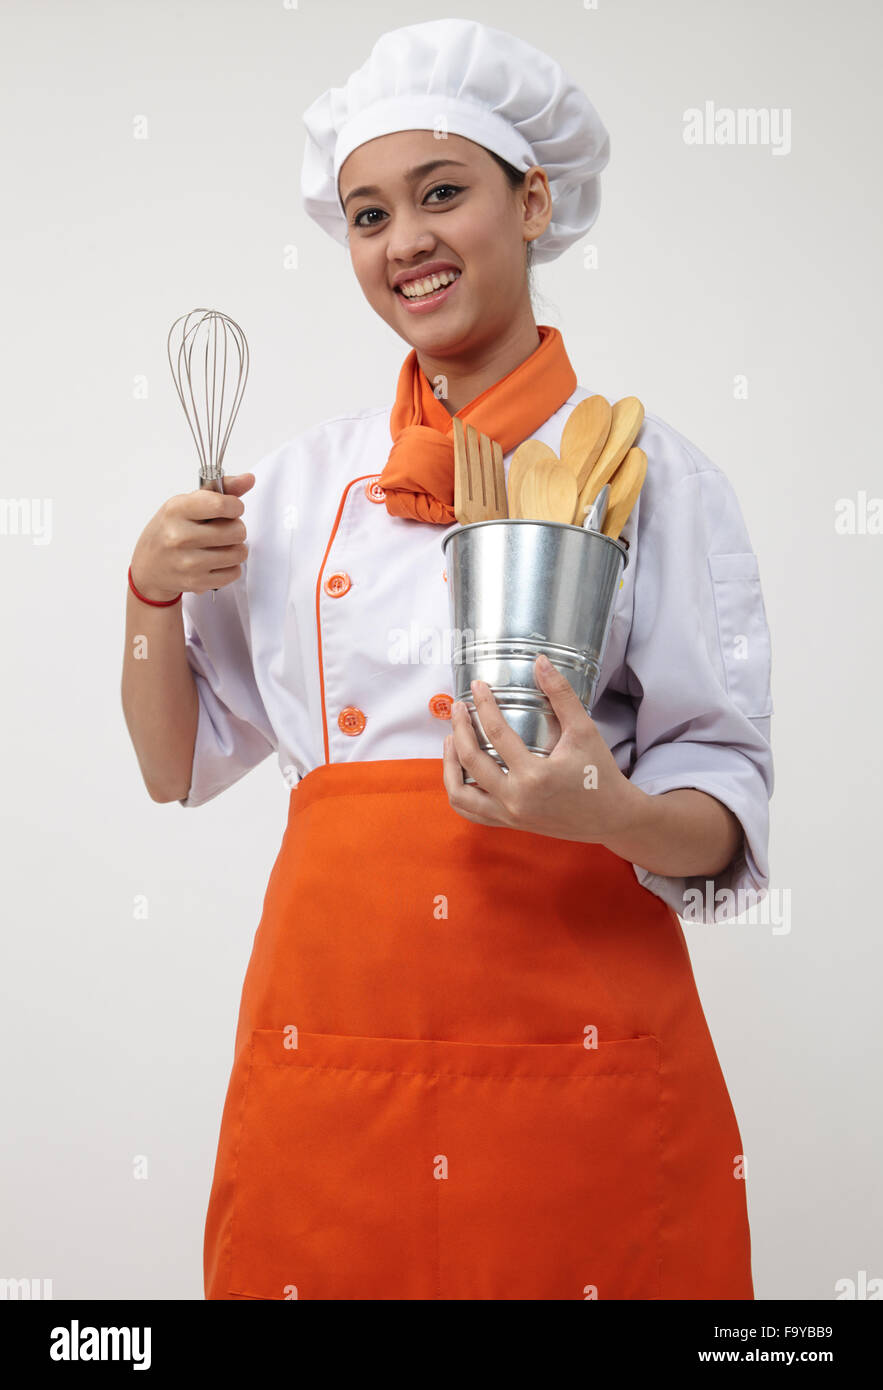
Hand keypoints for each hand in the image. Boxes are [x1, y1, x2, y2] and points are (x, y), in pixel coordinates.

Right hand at [129, 472, 254, 599]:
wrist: (148, 567)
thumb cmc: (170, 530)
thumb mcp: (187, 504)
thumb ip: (220, 490)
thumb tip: (249, 479)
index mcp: (176, 510)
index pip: (221, 505)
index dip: (235, 506)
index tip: (232, 509)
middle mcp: (180, 536)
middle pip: (236, 530)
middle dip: (236, 528)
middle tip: (224, 529)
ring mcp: (188, 562)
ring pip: (239, 552)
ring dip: (236, 548)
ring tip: (221, 545)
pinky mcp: (197, 582)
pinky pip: (234, 572)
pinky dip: (230, 566)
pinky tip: (216, 561)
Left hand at [442, 653, 642, 843]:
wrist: (611, 817)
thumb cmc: (600, 774)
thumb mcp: (585, 731)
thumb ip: (561, 695)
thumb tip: (540, 662)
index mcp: (535, 776)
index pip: (496, 734)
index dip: (483, 705)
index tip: (477, 687)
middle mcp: (517, 799)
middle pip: (470, 761)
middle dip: (458, 729)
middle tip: (458, 708)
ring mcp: (510, 815)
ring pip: (460, 794)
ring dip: (449, 765)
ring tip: (449, 740)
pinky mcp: (510, 822)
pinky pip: (471, 812)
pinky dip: (458, 792)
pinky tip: (459, 771)